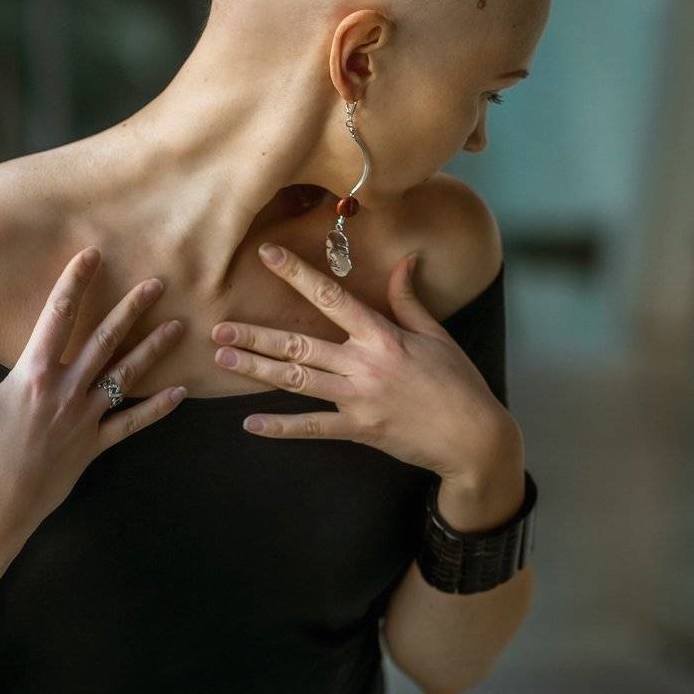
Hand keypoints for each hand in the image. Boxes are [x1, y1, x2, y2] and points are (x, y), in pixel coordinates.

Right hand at [0, 246, 186, 544]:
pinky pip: (132, 423)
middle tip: (158, 283)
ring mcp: (85, 419)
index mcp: (32, 374)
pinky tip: (181, 392)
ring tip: (179, 326)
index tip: (93, 254)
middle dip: (132, 309)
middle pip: (104, 340)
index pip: (57, 316)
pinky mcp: (96, 446)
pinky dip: (157, 408)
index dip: (75, 282)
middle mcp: (66, 391)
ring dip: (153, 349)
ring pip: (126, 376)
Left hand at [208, 242, 509, 479]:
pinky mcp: (360, 429)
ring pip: (297, 380)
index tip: (268, 256)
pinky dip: (281, 427)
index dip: (297, 274)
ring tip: (223, 358)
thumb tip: (405, 261)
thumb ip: (409, 300)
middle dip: (257, 333)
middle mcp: (365, 364)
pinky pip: (313, 427)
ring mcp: (359, 399)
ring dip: (257, 369)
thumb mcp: (437, 336)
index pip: (331, 296)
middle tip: (219, 325)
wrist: (474, 437)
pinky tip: (250, 423)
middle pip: (300, 343)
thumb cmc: (459, 383)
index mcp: (383, 336)